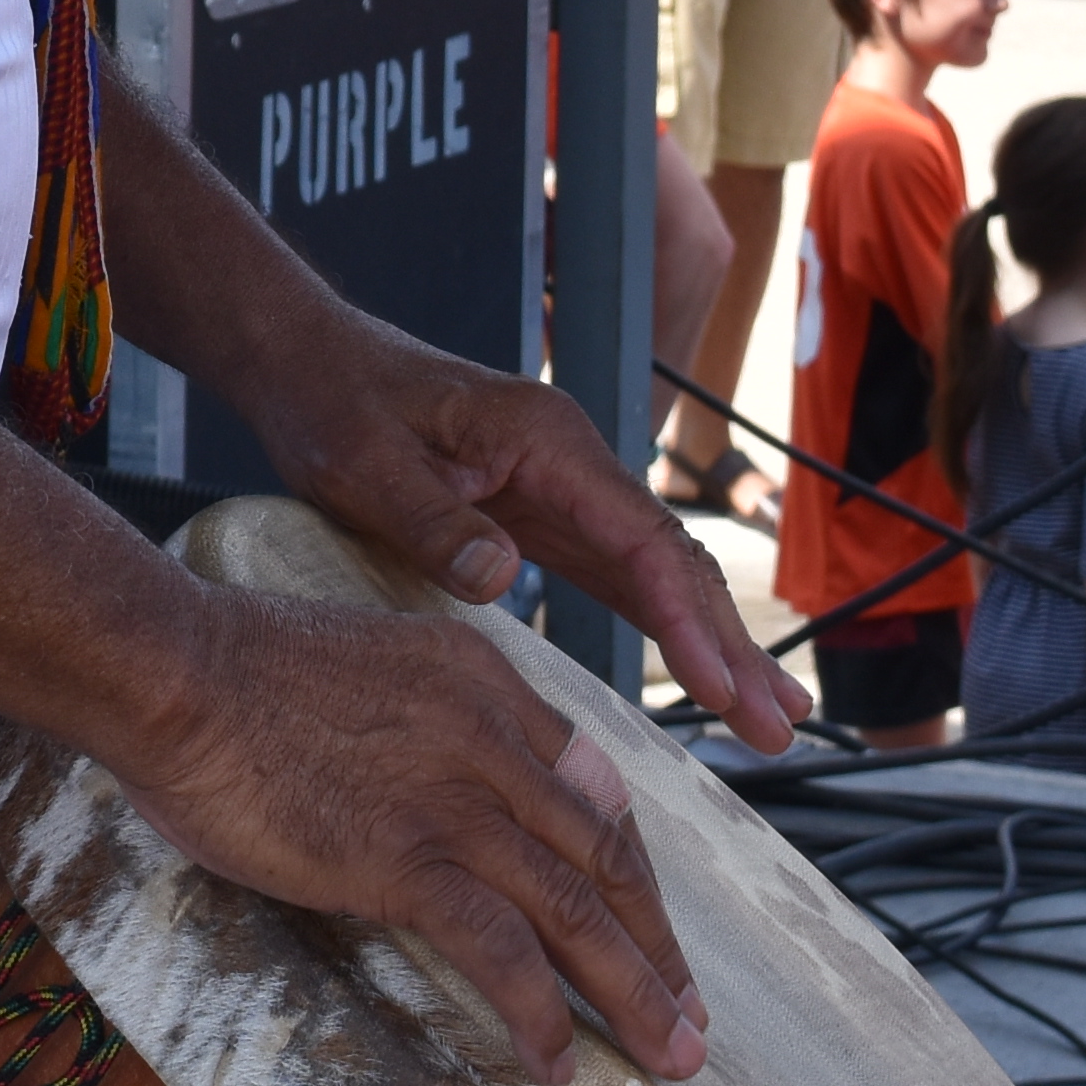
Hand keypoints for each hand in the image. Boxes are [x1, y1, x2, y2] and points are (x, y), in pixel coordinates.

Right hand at [99, 576, 707, 1085]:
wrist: (172, 666)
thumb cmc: (230, 666)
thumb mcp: (363, 665)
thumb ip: (416, 719)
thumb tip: (416, 784)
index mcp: (481, 681)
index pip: (586, 786)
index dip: (629, 867)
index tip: (648, 923)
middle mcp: (490, 736)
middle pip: (604, 853)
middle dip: (656, 943)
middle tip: (688, 1016)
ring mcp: (454, 798)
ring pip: (577, 908)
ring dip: (633, 993)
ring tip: (668, 1059)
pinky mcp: (406, 857)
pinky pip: (499, 950)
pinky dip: (537, 1012)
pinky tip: (555, 1063)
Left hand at [213, 300, 805, 763]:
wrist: (305, 357)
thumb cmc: (332, 402)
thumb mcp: (366, 466)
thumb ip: (435, 522)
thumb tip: (501, 577)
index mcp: (544, 440)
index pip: (642, 539)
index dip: (687, 621)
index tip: (720, 690)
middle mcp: (570, 460)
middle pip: (671, 559)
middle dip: (729, 645)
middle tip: (780, 727)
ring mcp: (562, 486)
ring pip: (657, 570)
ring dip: (712, 641)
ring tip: (769, 716)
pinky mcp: (542, 511)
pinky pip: (618, 573)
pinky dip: (664, 623)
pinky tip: (701, 668)